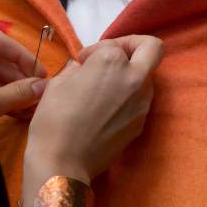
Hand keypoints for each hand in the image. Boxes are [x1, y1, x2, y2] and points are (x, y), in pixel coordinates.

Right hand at [19, 36, 163, 206]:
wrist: (63, 163)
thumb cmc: (54, 118)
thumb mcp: (58, 81)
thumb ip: (79, 67)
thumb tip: (86, 69)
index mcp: (112, 61)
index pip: (112, 44)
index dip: (94, 50)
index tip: (82, 62)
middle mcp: (134, 78)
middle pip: (152, 49)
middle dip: (134, 46)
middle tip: (113, 57)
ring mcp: (142, 103)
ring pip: (147, 76)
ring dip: (131, 74)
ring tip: (105, 88)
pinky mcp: (141, 124)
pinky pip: (140, 100)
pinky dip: (128, 96)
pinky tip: (106, 109)